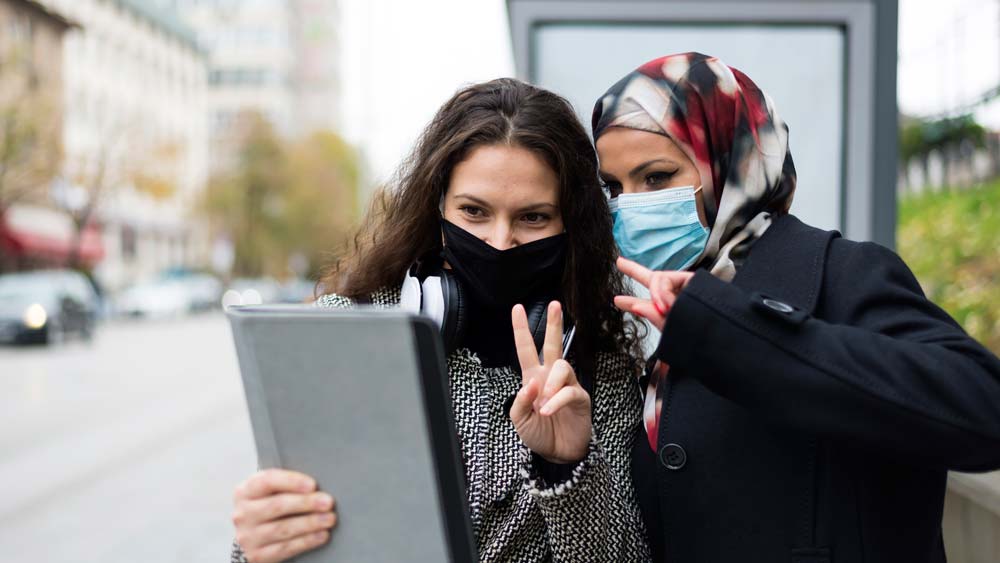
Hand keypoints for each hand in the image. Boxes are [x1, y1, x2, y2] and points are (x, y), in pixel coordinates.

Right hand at [232, 469, 336, 562]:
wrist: (251, 538)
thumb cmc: (267, 507)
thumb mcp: (269, 492)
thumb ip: (286, 485)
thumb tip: (317, 486)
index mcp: (245, 491)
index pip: (268, 481)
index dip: (292, 481)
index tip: (312, 484)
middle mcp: (243, 514)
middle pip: (277, 505)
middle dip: (306, 503)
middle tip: (328, 502)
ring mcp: (248, 536)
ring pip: (283, 528)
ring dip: (310, 523)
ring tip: (329, 519)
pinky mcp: (257, 556)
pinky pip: (285, 548)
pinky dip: (306, 541)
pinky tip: (321, 535)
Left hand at [509, 301, 591, 463]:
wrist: (558, 454)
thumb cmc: (538, 434)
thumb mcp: (519, 419)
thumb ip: (519, 401)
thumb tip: (531, 383)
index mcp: (533, 378)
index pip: (526, 349)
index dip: (521, 329)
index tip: (517, 308)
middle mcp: (550, 377)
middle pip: (553, 345)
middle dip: (554, 324)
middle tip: (555, 305)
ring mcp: (566, 386)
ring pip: (562, 366)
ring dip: (550, 384)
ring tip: (543, 404)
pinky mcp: (580, 398)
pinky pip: (569, 391)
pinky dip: (556, 400)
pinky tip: (548, 410)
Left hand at [613, 257, 693, 330]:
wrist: (719, 335)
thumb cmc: (697, 336)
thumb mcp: (669, 328)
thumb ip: (652, 314)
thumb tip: (635, 304)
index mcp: (670, 312)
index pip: (648, 304)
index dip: (632, 301)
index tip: (618, 300)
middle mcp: (677, 297)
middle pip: (653, 279)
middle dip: (635, 271)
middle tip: (619, 262)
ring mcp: (685, 287)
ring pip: (657, 278)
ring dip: (656, 294)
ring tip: (664, 308)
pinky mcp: (692, 280)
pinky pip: (666, 280)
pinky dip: (663, 292)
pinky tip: (668, 304)